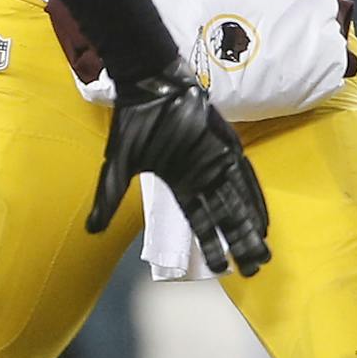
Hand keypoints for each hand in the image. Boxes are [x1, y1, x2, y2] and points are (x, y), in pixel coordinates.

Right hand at [88, 62, 270, 275]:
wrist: (150, 85)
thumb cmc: (135, 123)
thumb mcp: (118, 167)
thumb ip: (110, 199)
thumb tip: (91, 230)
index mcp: (181, 184)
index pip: (199, 222)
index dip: (210, 245)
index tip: (221, 270)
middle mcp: (204, 177)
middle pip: (224, 218)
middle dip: (239, 244)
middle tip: (253, 272)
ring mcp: (218, 162)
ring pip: (238, 203)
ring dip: (251, 228)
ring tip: (262, 256)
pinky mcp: (227, 146)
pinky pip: (245, 178)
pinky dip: (255, 200)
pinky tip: (265, 221)